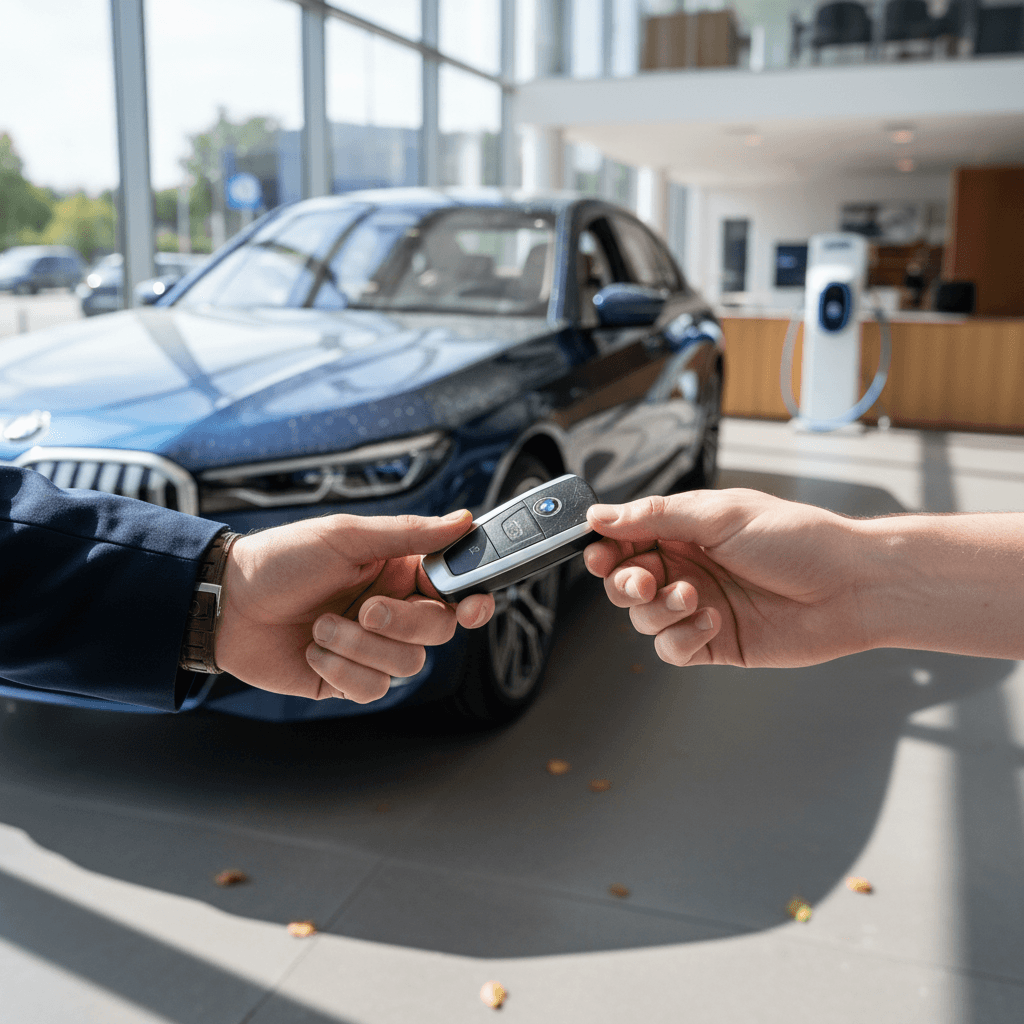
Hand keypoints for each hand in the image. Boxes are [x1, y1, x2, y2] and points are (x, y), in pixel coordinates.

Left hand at [214, 510, 493, 701]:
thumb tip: (462, 520)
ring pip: (407, 665)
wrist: (227, 604)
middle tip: (366, 608)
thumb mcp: (345, 536)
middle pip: (437, 631)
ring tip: (321, 627)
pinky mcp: (346, 680)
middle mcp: (392, 611)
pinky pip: (373, 689)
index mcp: (399, 572)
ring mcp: (370, 648)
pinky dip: (341, 669)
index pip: (454, 590)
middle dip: (402, 623)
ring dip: (360, 646)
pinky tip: (313, 651)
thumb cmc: (282, 560)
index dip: (473, 601)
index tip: (473, 607)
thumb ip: (408, 534)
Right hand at [583, 489, 870, 668]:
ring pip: (643, 618)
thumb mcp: (720, 516)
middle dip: (625, 584)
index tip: (598, 554)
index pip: (625, 540)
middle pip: (624, 583)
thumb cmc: (798, 540)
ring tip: (695, 597)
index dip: (606, 549)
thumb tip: (600, 515)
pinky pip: (671, 648)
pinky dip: (682, 637)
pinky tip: (712, 621)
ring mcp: (698, 607)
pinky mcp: (714, 643)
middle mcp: (686, 568)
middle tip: (645, 582)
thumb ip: (655, 517)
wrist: (850, 588)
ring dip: (660, 610)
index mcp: (684, 531)